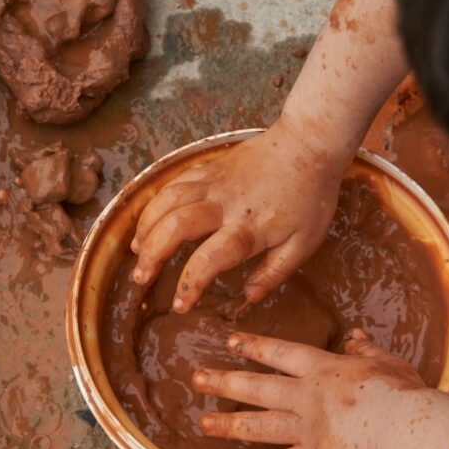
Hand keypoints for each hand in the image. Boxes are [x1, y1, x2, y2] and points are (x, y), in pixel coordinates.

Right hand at [130, 117, 345, 311]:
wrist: (309, 143)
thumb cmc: (311, 197)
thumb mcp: (304, 243)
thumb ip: (275, 272)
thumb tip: (249, 296)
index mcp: (248, 229)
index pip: (209, 260)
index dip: (189, 284)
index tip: (180, 304)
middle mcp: (224, 205)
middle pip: (176, 227)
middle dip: (152, 254)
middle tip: (141, 277)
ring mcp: (214, 182)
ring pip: (167, 201)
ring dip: (146, 227)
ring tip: (137, 250)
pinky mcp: (210, 167)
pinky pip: (174, 182)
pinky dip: (156, 201)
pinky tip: (151, 219)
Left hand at [192, 329, 435, 448]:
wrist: (404, 427)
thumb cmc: (401, 390)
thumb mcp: (384, 360)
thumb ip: (365, 348)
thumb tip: (355, 336)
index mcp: (321, 368)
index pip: (278, 353)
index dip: (252, 346)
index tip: (229, 342)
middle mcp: (305, 396)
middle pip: (256, 387)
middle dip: (223, 382)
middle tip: (196, 379)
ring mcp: (306, 427)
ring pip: (258, 425)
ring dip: (228, 425)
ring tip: (203, 424)